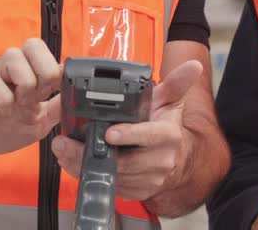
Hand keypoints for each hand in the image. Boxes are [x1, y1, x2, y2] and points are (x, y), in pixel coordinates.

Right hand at [0, 38, 61, 160]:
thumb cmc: (3, 128)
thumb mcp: (40, 122)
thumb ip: (58, 109)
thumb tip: (77, 98)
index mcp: (32, 77)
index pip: (50, 55)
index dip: (61, 70)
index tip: (64, 89)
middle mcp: (15, 73)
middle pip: (33, 44)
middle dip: (44, 70)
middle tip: (40, 94)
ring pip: (14, 55)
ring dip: (24, 82)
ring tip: (21, 103)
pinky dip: (4, 98)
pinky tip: (5, 111)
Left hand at [51, 59, 203, 200]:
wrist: (177, 161)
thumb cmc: (167, 128)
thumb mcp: (170, 103)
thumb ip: (176, 84)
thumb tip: (193, 66)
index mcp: (168, 136)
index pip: (147, 136)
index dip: (128, 135)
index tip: (109, 133)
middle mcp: (160, 160)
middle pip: (123, 161)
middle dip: (92, 153)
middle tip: (67, 142)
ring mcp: (148, 179)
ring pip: (112, 175)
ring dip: (83, 164)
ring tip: (64, 150)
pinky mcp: (137, 192)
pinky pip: (109, 185)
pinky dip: (88, 175)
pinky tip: (74, 162)